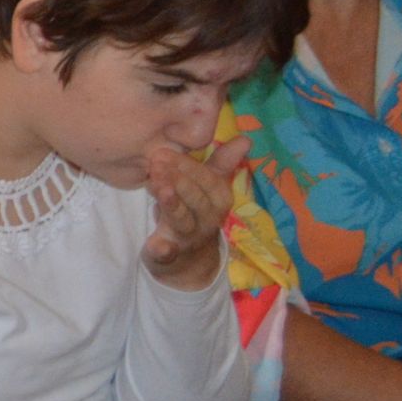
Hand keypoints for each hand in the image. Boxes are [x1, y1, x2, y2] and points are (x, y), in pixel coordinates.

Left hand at [142, 135, 244, 289]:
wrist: (189, 261)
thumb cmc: (195, 212)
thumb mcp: (209, 188)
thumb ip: (222, 163)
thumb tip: (246, 138)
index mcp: (218, 199)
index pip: (207, 179)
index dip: (187, 165)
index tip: (164, 151)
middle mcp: (208, 219)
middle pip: (196, 198)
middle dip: (178, 179)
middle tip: (155, 163)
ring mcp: (189, 238)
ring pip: (183, 220)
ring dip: (171, 204)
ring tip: (158, 189)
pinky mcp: (170, 256)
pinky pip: (169, 254)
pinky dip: (163, 250)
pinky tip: (156, 244)